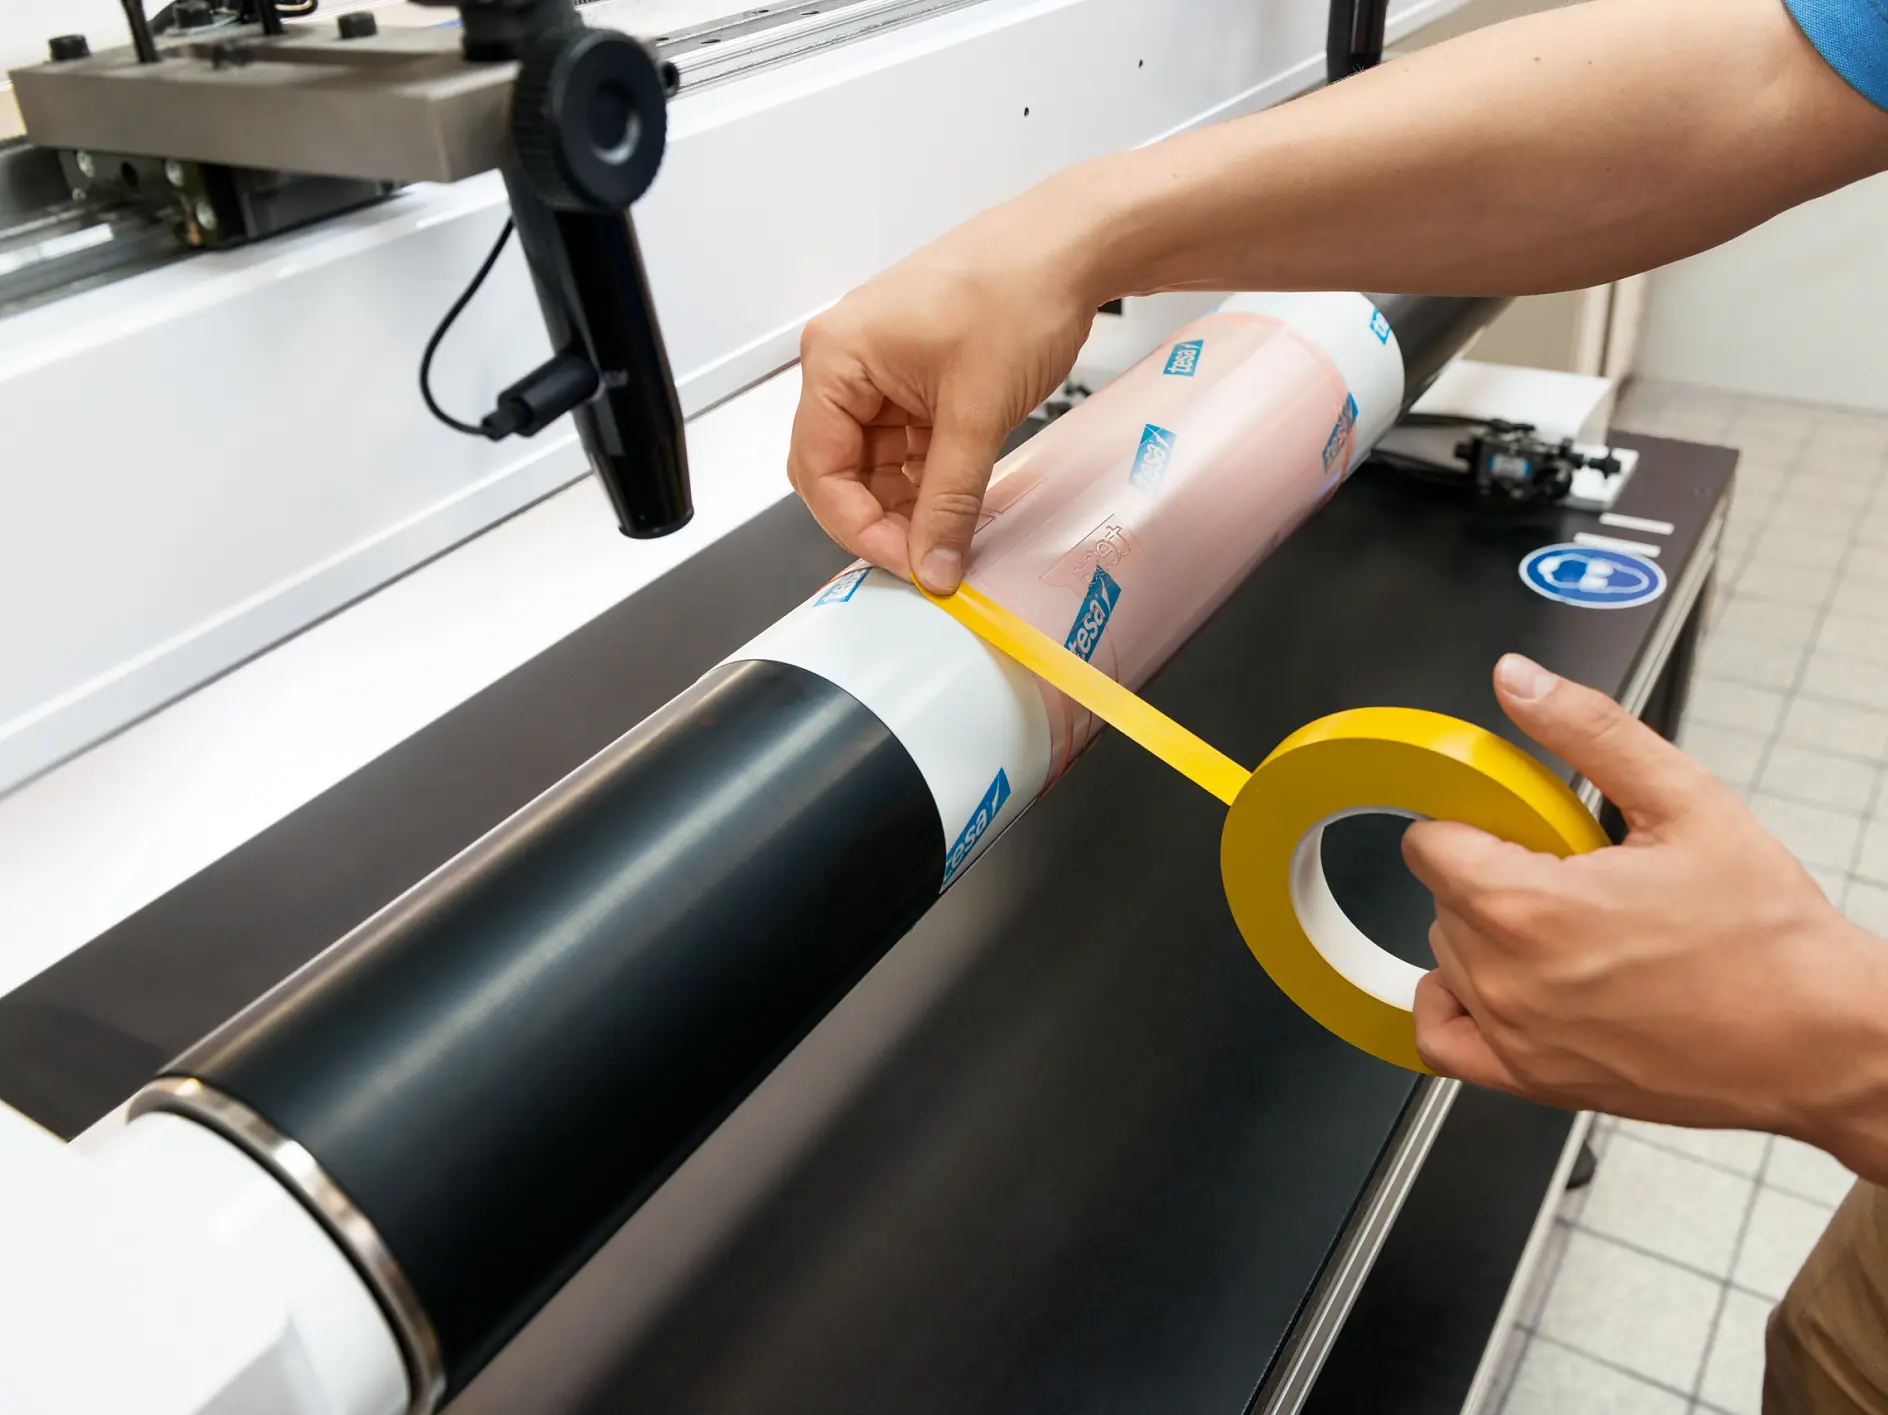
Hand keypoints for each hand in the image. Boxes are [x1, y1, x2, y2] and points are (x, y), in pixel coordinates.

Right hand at [788, 183, 1106, 592]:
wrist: (1071, 245)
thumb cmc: (1017, 289)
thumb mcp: (977, 415)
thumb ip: (950, 500)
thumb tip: (933, 564)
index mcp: (836, 358)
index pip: (818, 470)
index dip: (858, 527)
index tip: (906, 563)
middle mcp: (846, 360)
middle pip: (839, 469)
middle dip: (880, 518)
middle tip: (928, 558)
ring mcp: (881, 368)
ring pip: (875, 462)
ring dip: (908, 500)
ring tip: (951, 532)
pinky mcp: (915, 375)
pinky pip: (906, 443)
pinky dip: (929, 476)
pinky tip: (957, 500)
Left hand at [1402, 654, 1887, 1172]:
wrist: (1819, 1038)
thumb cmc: (1766, 934)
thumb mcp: (1685, 801)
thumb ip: (1589, 730)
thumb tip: (1518, 680)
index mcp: (1529, 907)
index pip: (1430, 845)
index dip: (1473, 824)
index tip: (1519, 827)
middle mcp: (1508, 980)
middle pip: (1442, 899)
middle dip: (1492, 874)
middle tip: (1571, 874)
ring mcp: (1515, 1038)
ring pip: (1448, 958)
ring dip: (1487, 935)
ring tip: (1570, 928)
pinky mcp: (1533, 1081)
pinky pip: (1443, 1039)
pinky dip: (1455, 1005)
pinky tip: (1502, 981)